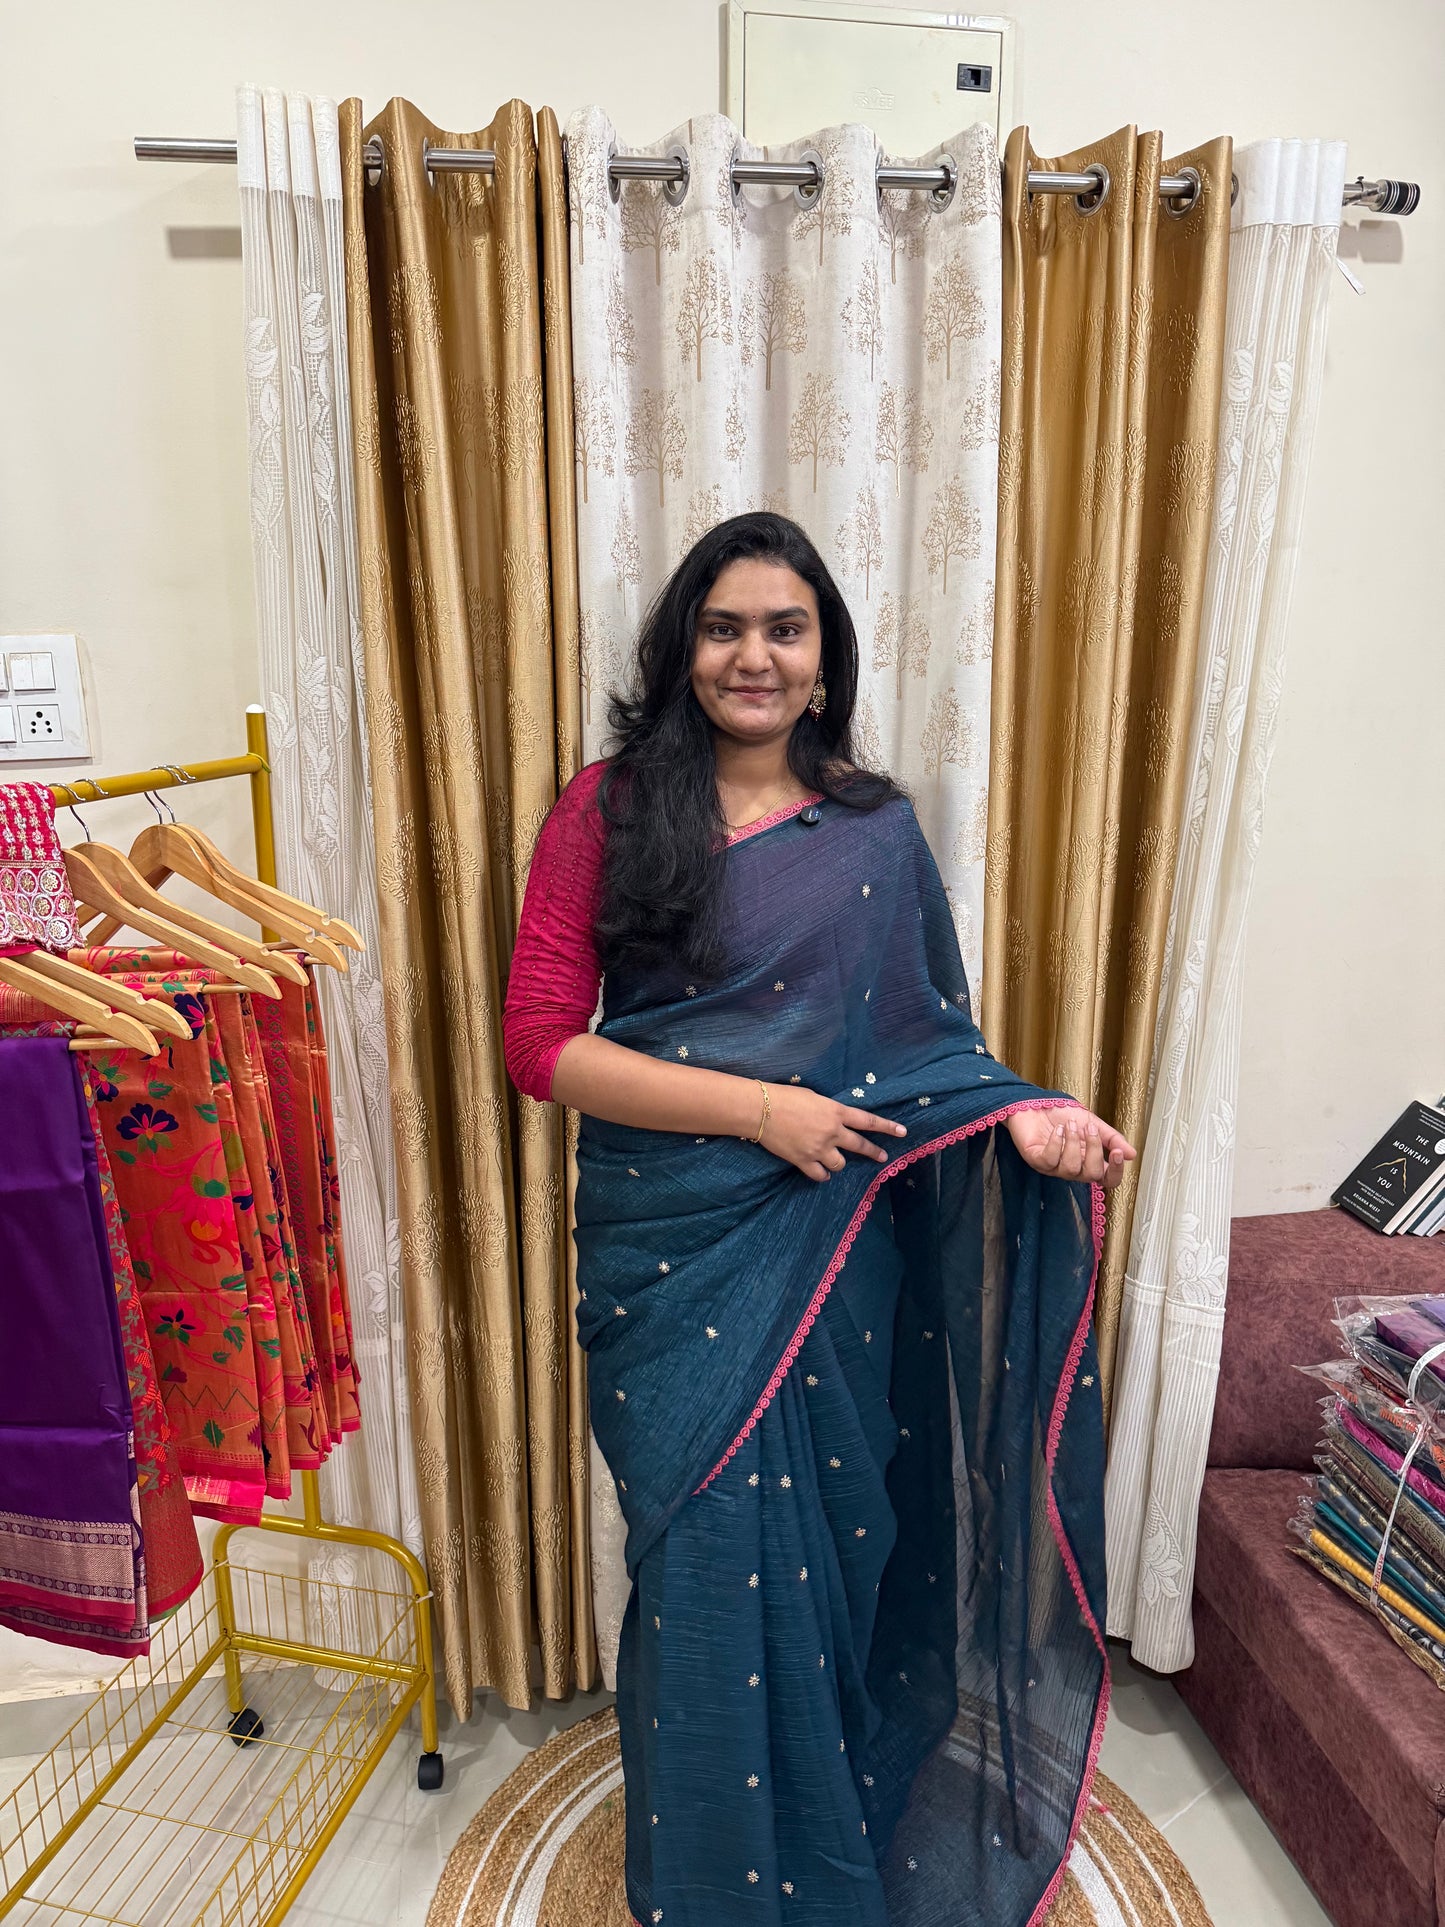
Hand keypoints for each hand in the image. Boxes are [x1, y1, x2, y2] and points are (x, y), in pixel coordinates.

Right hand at [762, 1083, 907, 1183]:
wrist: (761, 1109)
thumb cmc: (785, 1096)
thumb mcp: (814, 1098)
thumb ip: (829, 1110)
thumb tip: (835, 1120)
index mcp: (835, 1112)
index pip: (868, 1121)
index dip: (887, 1127)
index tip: (903, 1132)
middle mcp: (832, 1132)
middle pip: (859, 1146)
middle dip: (873, 1152)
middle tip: (882, 1156)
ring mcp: (818, 1148)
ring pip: (840, 1164)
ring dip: (839, 1163)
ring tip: (833, 1160)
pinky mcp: (803, 1160)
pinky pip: (820, 1175)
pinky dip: (822, 1174)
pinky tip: (820, 1172)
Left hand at [1005, 1106, 1135, 1190]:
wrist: (1036, 1102)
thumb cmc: (1061, 1114)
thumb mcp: (1092, 1122)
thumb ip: (1112, 1139)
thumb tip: (1132, 1154)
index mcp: (1089, 1160)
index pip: (1107, 1179)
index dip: (1115, 1171)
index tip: (1116, 1152)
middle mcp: (1073, 1168)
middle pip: (1091, 1175)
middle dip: (1093, 1149)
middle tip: (1089, 1128)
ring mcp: (1054, 1167)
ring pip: (1070, 1168)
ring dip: (1073, 1143)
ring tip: (1070, 1125)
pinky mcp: (1036, 1160)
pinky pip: (1050, 1160)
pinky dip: (1056, 1143)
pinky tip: (1057, 1130)